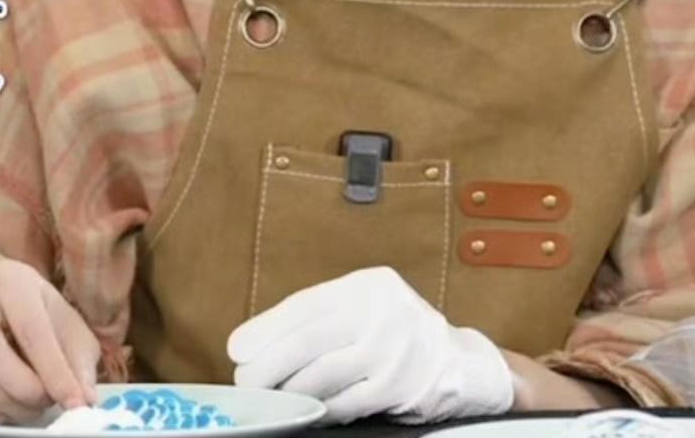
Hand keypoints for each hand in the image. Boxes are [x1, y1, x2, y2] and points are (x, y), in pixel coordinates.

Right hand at [0, 259, 99, 423]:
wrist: (10, 312)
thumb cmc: (45, 317)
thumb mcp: (70, 328)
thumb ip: (79, 361)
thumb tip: (83, 399)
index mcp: (10, 278)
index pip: (31, 329)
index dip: (55, 370)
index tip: (74, 400)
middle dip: (28, 389)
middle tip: (49, 402)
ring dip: (15, 406)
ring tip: (38, 401)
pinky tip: (12, 404)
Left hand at [227, 266, 513, 423]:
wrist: (456, 361)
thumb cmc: (395, 332)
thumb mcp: (364, 307)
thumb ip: (322, 317)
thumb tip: (259, 341)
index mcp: (367, 285)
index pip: (306, 305)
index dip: (267, 328)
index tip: (238, 348)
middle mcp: (382, 312)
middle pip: (310, 340)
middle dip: (268, 364)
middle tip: (244, 381)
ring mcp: (392, 351)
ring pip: (323, 375)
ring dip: (288, 392)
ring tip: (270, 397)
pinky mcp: (398, 388)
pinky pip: (345, 403)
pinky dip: (320, 409)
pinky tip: (307, 410)